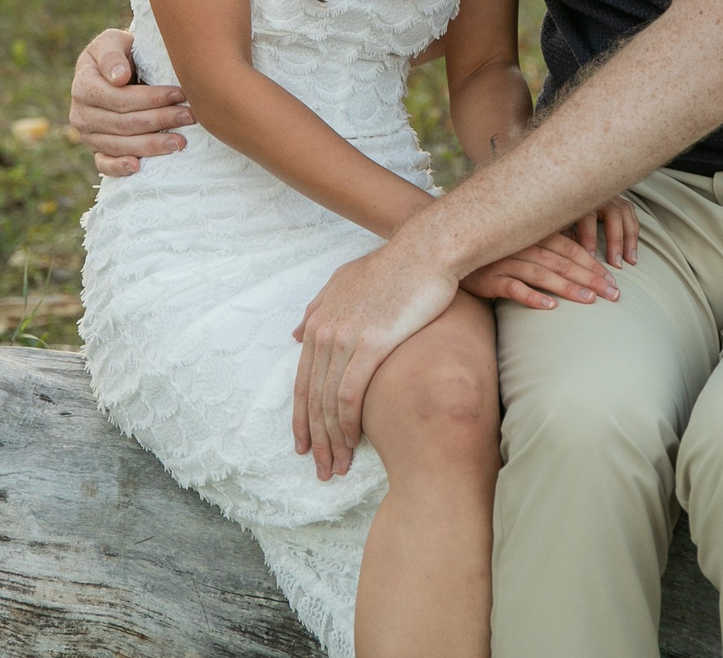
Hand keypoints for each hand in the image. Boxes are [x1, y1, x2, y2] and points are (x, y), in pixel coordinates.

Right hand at [68, 28, 194, 176]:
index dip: (151, 99)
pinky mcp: (96, 150)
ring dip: (151, 145)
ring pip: (119, 145)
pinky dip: (119, 168)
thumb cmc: (120, 52)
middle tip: (189, 117)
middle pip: (123, 124)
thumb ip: (112, 54)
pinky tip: (139, 167)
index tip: (179, 93)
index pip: (119, 98)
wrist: (118, 70)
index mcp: (82, 85)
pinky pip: (104, 164)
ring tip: (180, 142)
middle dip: (159, 120)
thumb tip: (117, 78)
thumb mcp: (113, 41)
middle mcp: (80, 113)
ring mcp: (87, 134)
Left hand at [291, 244, 457, 480]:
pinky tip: (354, 442)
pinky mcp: (371, 345)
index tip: (304, 446)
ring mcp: (345, 338)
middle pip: (312, 399)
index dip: (302, 418)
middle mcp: (324, 332)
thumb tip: (297, 334)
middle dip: (315, 439)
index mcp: (318, 321)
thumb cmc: (392, 268)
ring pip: (330, 403)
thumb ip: (317, 309)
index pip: (303, 382)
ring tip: (339, 466)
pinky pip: (351, 395)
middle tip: (321, 469)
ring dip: (333, 439)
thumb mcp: (343, 282)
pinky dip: (349, 424)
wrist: (425, 252)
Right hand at [460, 226, 622, 310]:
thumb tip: (580, 258)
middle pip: (561, 262)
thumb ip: (546, 247)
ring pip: (541, 274)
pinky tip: (550, 307)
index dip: (592, 263)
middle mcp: (521, 246)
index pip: (569, 248)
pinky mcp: (488, 280)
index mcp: (532, 235)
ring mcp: (504, 263)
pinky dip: (532, 296)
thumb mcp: (521, 243)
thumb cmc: (493, 251)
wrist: (450, 252)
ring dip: (567, 287)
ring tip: (589, 300)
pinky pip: (512, 288)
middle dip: (589, 278)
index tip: (613, 279)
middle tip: (613, 294)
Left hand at [567, 194, 640, 269]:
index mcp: (582, 200)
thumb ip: (562, 231)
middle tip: (616, 263)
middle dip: (616, 241)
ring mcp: (613, 199)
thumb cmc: (563, 207)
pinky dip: (633, 234)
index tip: (591, 257)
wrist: (571, 189)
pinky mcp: (621, 203)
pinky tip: (634, 249)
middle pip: (613, 216)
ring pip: (626, 217)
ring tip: (630, 260)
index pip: (588, 219)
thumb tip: (567, 247)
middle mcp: (601, 197)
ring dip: (629, 240)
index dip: (589, 239)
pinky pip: (631, 217)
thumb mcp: (557, 218)